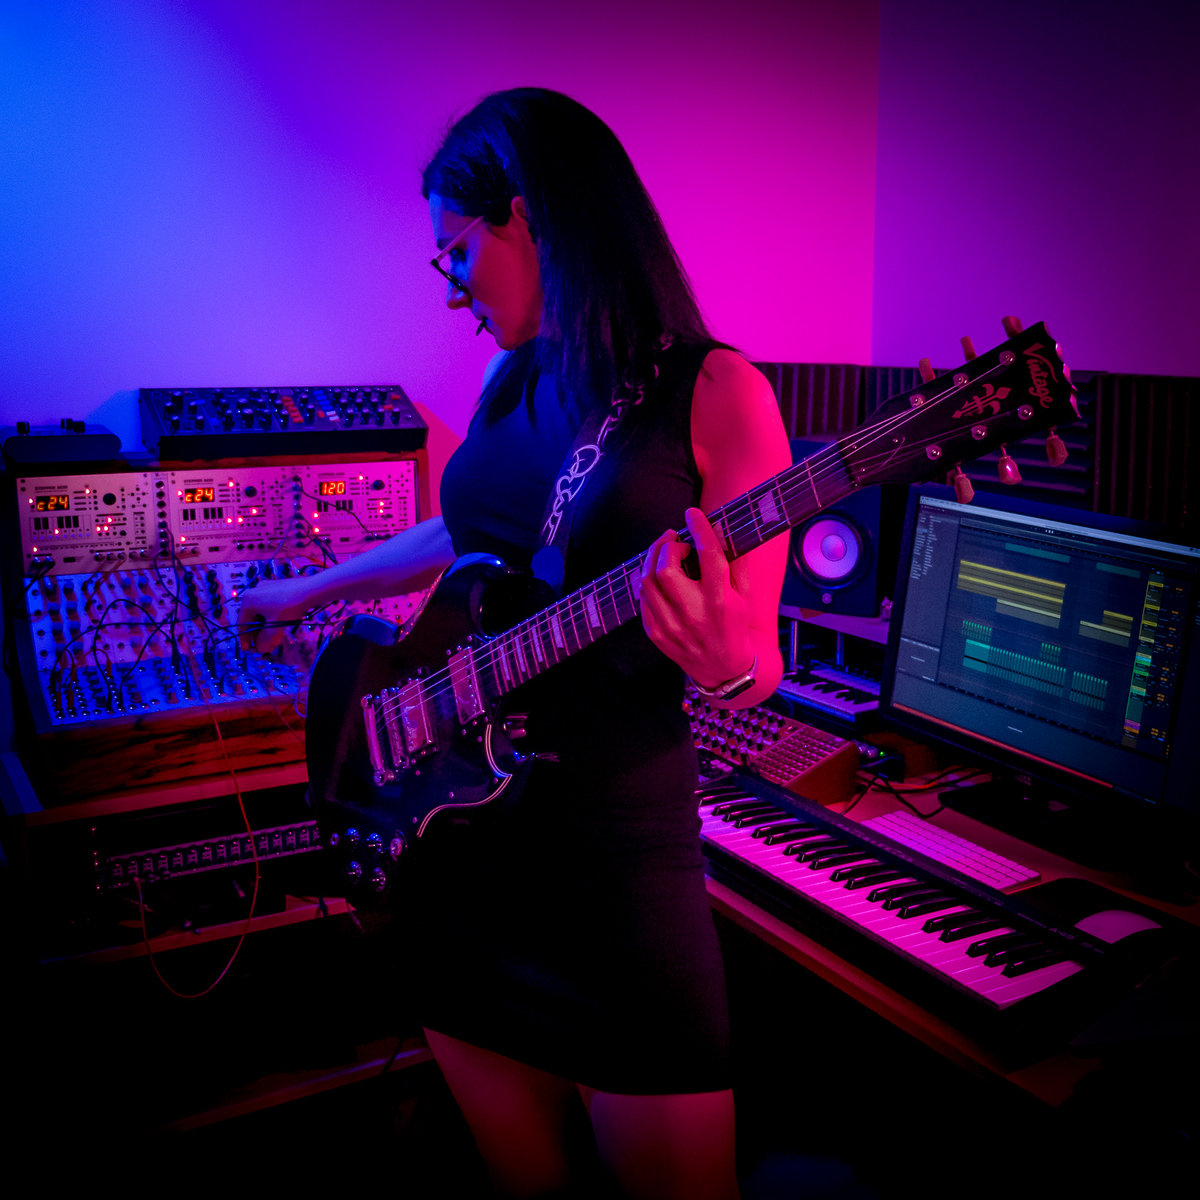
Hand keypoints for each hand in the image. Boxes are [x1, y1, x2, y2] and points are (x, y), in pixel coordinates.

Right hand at [237, 576, 315, 654]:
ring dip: (266, 627)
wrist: (311, 590)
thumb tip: (261, 648)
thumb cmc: (290, 607)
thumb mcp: (274, 628)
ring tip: (273, 638)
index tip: (248, 649)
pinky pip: (270, 606)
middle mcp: (254, 592)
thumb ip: (264, 641)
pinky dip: (272, 617)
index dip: (245, 639)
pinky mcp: (277, 587)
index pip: (242, 623)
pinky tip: (280, 626)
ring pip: (262, 612)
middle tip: (263, 645)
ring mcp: (266, 588)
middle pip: (252, 618)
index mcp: (248, 600)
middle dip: (258, 633)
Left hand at [638, 508, 754, 688]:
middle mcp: (694, 613)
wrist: (723, 669)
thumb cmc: (735, 626)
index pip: (708, 555)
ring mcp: (672, 625)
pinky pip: (642, 598)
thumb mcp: (743, 596)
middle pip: (666, 567)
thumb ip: (735, 563)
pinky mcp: (656, 633)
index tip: (692, 514)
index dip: (699, 528)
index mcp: (721, 600)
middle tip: (676, 541)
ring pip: (647, 581)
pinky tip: (658, 577)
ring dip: (653, 559)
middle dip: (668, 546)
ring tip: (664, 553)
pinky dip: (648, 581)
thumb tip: (722, 530)